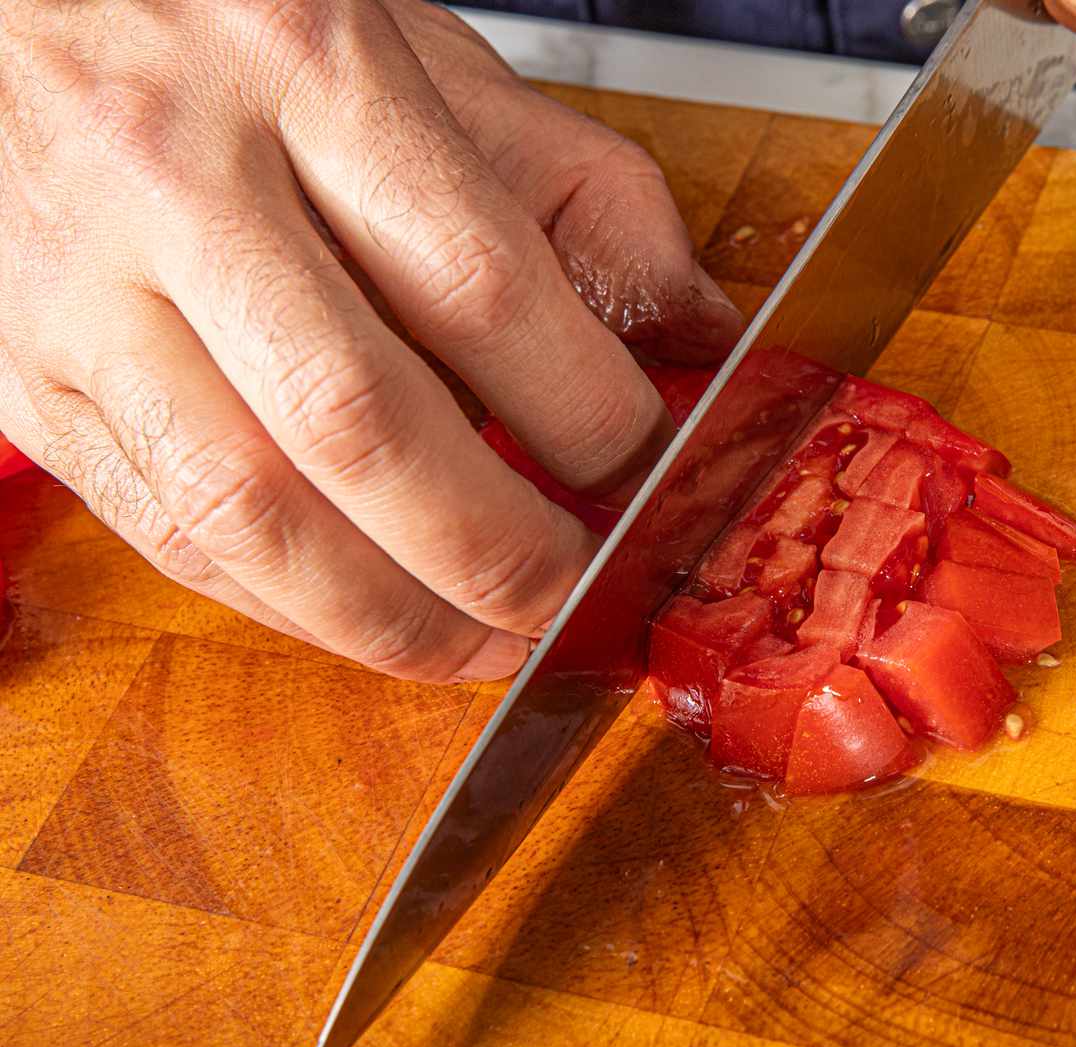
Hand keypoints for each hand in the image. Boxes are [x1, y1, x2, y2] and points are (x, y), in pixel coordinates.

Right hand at [0, 0, 741, 681]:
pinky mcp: (27, 376)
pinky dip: (289, 605)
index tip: (638, 467)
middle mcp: (180, 178)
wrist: (22, 3)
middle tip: (573, 590)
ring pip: (247, 507)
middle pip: (359, 419)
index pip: (479, 284)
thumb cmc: (243, 29)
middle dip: (496, 550)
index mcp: (311, 73)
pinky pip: (167, 533)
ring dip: (393, 617)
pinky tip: (372, 614)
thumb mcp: (436, 61)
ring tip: (487, 642)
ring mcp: (82, 287)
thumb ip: (586, 194)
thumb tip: (697, 330)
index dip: (583, 412)